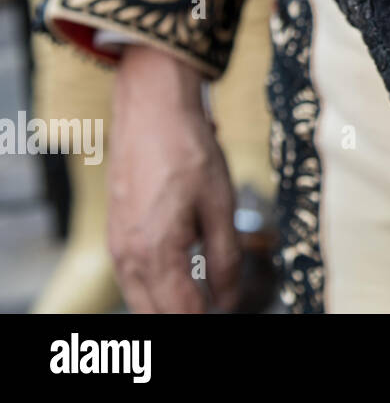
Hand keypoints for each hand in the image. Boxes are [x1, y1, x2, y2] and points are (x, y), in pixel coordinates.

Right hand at [108, 45, 239, 312]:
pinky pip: (133, 279)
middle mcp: (128, 257)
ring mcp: (117, 247)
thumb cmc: (188, 151)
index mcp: (156, 253)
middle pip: (156, 314)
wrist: (152, 111)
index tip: (232, 314)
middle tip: (219, 308)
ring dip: (170, 306)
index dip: (210, 319)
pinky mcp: (116, 234)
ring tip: (204, 301)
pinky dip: (155, 290)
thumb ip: (224, 260)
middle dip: (187, 317)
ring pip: (141, 300)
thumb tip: (228, 300)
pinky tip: (180, 283)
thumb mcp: (221, 206)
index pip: (183, 313)